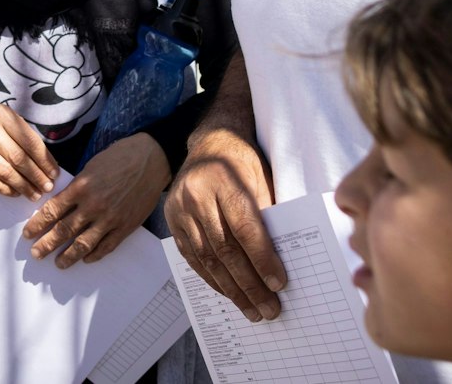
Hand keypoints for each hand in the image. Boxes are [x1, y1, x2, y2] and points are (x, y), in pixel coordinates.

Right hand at [0, 105, 57, 196]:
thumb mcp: (5, 121)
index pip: (29, 140)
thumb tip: (47, 164)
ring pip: (4, 171)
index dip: (44, 160)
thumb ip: (24, 137)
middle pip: (18, 157)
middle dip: (36, 176)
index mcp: (2, 114)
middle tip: (47, 188)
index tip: (54, 174)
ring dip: (23, 186)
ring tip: (34, 194)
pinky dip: (4, 189)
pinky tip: (15, 192)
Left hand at [22, 134, 169, 267]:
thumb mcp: (91, 167)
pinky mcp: (126, 226)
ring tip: (59, 263)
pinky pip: (107, 246)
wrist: (151, 159)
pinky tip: (86, 259)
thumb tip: (60, 204)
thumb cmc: (119, 157)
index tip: (28, 234)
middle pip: (64, 231)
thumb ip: (76, 187)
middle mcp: (93, 206)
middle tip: (36, 254)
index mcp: (81, 187)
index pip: (52, 211)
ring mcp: (110, 218)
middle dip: (46, 244)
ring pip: (84, 244)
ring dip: (68, 256)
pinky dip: (95, 255)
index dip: (38, 224)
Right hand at [164, 126, 285, 321]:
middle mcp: (197, 194)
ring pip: (207, 258)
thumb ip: (268, 214)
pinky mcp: (172, 220)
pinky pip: (192, 257)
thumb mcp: (262, 178)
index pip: (245, 227)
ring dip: (231, 289)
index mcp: (223, 179)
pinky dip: (211, 279)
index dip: (262, 258)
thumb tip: (280, 260)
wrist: (210, 142)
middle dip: (249, 284)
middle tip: (269, 308)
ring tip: (252, 310)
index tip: (279, 284)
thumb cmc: (243, 161)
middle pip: (225, 248)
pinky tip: (228, 293)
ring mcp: (180, 209)